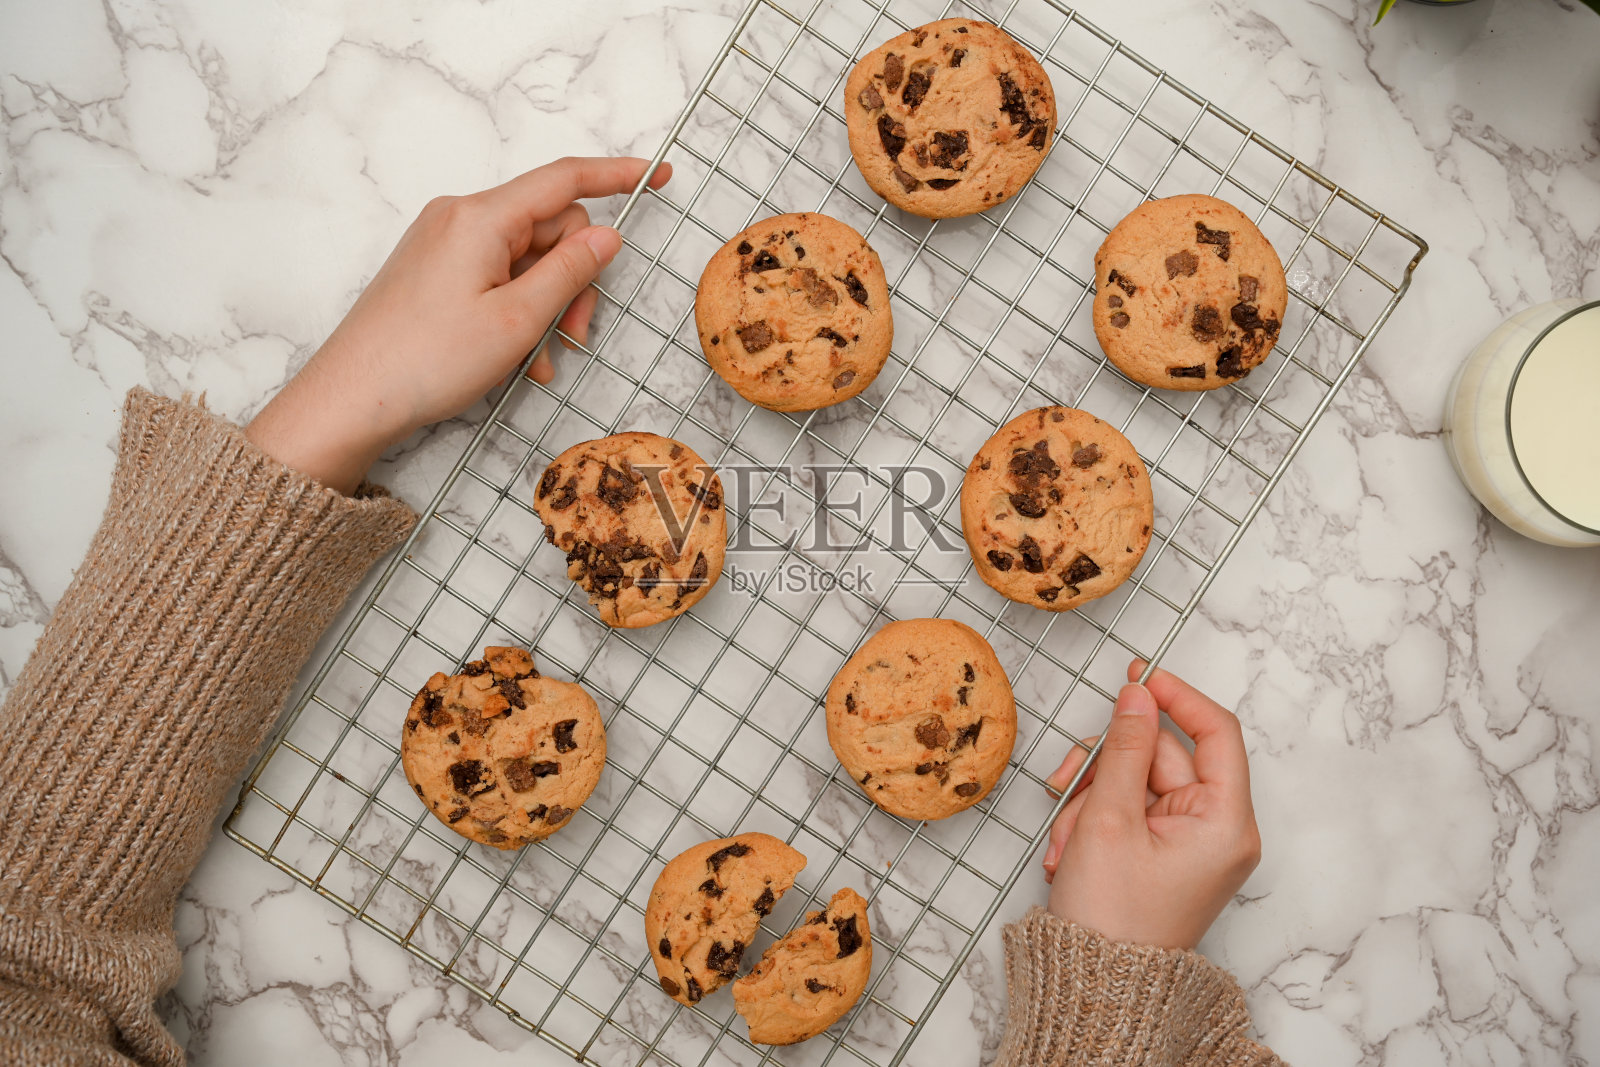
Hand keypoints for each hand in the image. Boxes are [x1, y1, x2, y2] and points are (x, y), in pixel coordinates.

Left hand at [246, 156, 671, 492]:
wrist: (352, 398)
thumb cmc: (426, 361)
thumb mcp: (517, 320)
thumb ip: (570, 271)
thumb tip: (605, 236)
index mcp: (481, 217)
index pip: (564, 180)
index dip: (616, 176)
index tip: (657, 176)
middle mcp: (460, 218)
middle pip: (550, 229)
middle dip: (574, 279)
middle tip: (574, 335)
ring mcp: (445, 244)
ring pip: (527, 260)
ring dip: (547, 307)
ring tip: (541, 361)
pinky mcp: (436, 271)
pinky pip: (498, 277)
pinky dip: (518, 313)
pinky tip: (518, 359)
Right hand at [1040, 661, 1260, 949]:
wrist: (1094, 988)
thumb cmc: (1112, 919)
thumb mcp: (1110, 818)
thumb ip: (1126, 747)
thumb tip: (1138, 696)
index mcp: (1226, 822)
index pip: (1215, 732)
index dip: (1176, 697)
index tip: (1138, 675)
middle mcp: (1218, 831)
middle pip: (1162, 757)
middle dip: (1107, 766)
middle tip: (1067, 783)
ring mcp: (1190, 844)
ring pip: (1136, 781)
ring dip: (1092, 798)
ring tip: (1067, 838)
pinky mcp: (1164, 855)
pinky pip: (1129, 811)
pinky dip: (1096, 819)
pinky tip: (1071, 848)